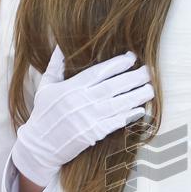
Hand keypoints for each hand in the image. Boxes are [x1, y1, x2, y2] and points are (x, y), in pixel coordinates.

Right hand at [11, 47, 153, 186]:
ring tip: (151, 89)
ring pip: (118, 104)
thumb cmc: (43, 114)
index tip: (131, 57)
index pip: (99, 71)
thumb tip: (60, 45)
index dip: (117, 63)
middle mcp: (81, 101)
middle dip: (133, 78)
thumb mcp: (45, 88)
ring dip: (137, 96)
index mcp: (71, 87)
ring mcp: (88, 118)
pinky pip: (116, 123)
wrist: (39, 146)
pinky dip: (129, 116)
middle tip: (149, 71)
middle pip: (113, 86)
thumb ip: (55, 67)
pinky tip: (141, 110)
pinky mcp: (93, 134)